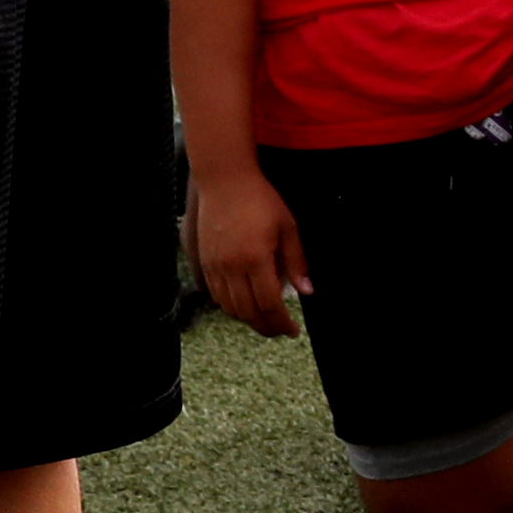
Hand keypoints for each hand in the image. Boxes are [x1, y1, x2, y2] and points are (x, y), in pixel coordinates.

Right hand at [191, 168, 309, 338]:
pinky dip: (231, 307)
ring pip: (230, 308)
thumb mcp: (288, 227)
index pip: (270, 305)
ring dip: (249, 320)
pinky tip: (245, 305)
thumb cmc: (261, 199)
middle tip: (281, 331)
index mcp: (256, 259)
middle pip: (249, 312)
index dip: (282, 323)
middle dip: (266, 327)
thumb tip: (308, 291)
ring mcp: (215, 266)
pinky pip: (216, 295)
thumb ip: (297, 261)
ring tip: (266, 321)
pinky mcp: (205, 262)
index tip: (293, 331)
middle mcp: (232, 267)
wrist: (225, 181)